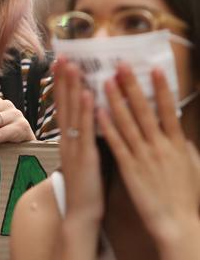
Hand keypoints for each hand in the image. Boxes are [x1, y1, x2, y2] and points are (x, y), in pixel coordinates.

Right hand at [55, 59, 103, 224]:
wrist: (80, 213)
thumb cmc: (85, 188)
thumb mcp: (81, 158)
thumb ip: (82, 139)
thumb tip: (89, 121)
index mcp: (66, 139)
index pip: (62, 105)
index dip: (60, 84)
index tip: (59, 64)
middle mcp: (67, 139)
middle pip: (64, 103)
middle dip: (63, 78)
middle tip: (62, 56)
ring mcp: (74, 146)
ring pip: (72, 111)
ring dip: (72, 87)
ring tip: (73, 65)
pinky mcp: (85, 155)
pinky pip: (85, 130)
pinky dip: (86, 111)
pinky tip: (87, 94)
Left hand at [98, 64, 199, 252]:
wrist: (177, 223)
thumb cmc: (184, 196)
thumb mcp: (190, 166)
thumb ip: (183, 146)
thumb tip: (179, 131)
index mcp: (177, 144)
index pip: (168, 110)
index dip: (161, 89)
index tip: (154, 69)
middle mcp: (160, 146)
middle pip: (144, 110)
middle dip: (132, 86)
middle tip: (121, 65)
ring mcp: (144, 156)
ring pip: (127, 122)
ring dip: (115, 100)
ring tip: (104, 81)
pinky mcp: (129, 168)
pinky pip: (116, 143)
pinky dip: (107, 126)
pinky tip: (98, 112)